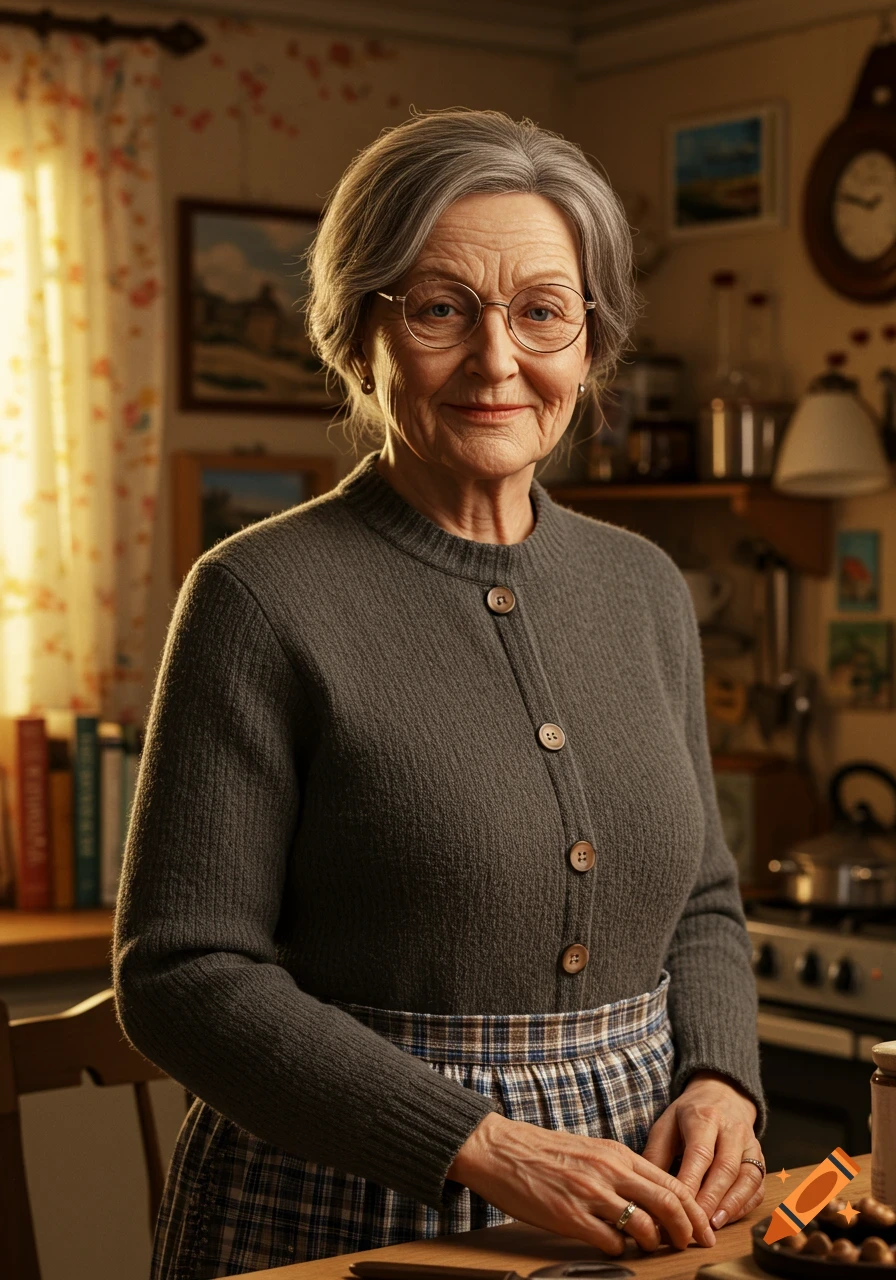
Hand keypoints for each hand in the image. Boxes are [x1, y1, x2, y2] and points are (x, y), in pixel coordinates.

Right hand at [447, 1112, 716, 1255]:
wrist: (499, 1149)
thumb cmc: (542, 1151)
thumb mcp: (590, 1151)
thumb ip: (619, 1171)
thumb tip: (649, 1199)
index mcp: (616, 1153)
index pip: (671, 1181)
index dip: (693, 1209)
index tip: (702, 1227)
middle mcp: (609, 1170)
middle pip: (669, 1203)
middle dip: (687, 1230)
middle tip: (690, 1245)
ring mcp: (591, 1193)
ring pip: (645, 1226)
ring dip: (653, 1243)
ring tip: (650, 1249)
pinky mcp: (571, 1216)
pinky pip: (611, 1243)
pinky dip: (619, 1251)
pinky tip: (613, 1248)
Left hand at [641, 1070, 764, 1230]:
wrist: (723, 1094)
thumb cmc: (689, 1114)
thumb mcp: (667, 1123)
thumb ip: (657, 1153)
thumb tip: (648, 1188)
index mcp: (705, 1117)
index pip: (700, 1153)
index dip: (691, 1182)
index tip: (678, 1206)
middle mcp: (732, 1129)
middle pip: (726, 1167)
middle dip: (711, 1199)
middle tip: (696, 1224)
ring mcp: (750, 1143)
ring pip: (747, 1177)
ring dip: (731, 1205)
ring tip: (713, 1225)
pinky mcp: (759, 1157)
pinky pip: (758, 1185)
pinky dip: (745, 1204)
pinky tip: (729, 1218)